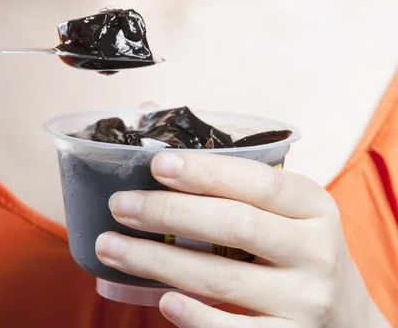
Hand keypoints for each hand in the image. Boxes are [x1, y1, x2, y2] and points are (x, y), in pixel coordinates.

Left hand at [95, 152, 389, 326]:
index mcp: (313, 206)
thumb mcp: (287, 213)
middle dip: (168, 213)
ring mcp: (305, 300)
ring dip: (157, 261)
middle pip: (235, 226)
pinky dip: (195, 316)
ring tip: (111, 248)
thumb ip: (235, 186)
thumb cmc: (296, 252)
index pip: (259, 182)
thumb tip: (158, 147)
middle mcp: (315, 251)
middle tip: (120, 206)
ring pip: (222, 278)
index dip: (206, 172)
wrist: (345, 319)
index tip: (157, 165)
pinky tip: (162, 300)